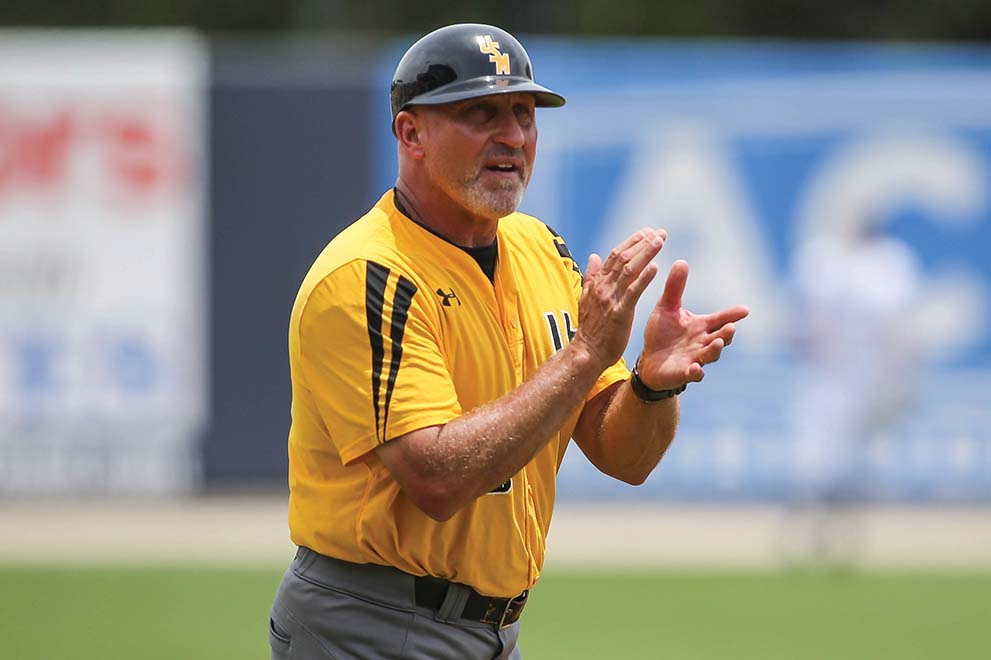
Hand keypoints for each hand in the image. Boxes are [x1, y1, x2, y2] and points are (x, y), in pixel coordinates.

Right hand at [573, 228, 666, 369]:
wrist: (587, 353)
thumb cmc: (591, 329)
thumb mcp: (587, 299)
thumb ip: (591, 277)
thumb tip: (593, 256)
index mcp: (597, 283)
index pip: (615, 255)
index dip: (632, 242)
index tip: (648, 232)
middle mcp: (603, 287)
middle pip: (624, 258)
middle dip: (643, 243)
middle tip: (660, 233)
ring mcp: (610, 299)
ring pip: (629, 270)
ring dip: (645, 254)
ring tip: (660, 242)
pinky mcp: (619, 313)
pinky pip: (633, 292)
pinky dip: (643, 278)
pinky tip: (655, 268)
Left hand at [637, 260, 748, 389]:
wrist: (649, 360)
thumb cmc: (662, 333)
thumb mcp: (666, 307)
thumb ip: (675, 288)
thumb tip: (681, 261)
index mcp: (701, 326)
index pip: (720, 319)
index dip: (733, 314)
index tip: (745, 309)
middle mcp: (703, 342)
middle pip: (720, 337)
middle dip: (727, 333)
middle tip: (731, 327)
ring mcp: (696, 359)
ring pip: (711, 355)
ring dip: (715, 350)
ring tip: (718, 343)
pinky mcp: (684, 373)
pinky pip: (693, 375)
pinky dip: (696, 372)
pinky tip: (696, 368)